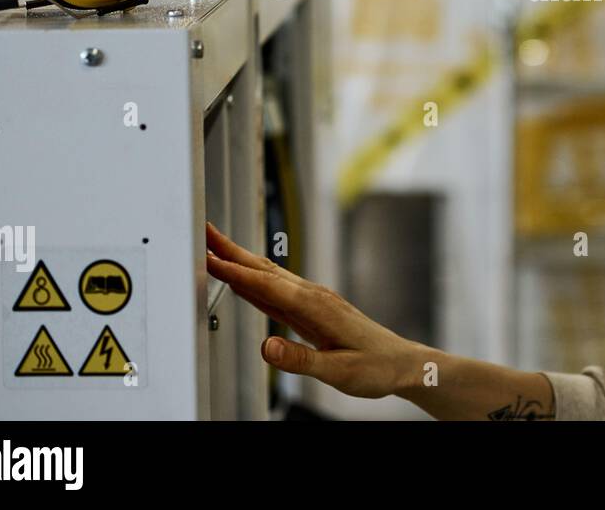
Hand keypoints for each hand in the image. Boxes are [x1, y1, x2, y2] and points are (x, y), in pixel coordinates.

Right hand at [205, 221, 417, 398]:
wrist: (401, 363)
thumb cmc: (375, 368)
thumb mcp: (338, 371)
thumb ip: (300, 360)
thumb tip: (266, 347)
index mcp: (315, 307)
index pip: (267, 286)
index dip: (235, 272)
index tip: (207, 259)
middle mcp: (313, 296)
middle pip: (264, 270)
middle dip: (231, 251)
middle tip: (203, 233)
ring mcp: (313, 300)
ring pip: (269, 275)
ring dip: (240, 260)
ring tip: (214, 249)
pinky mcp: (313, 309)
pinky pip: (277, 291)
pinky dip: (254, 281)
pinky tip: (242, 281)